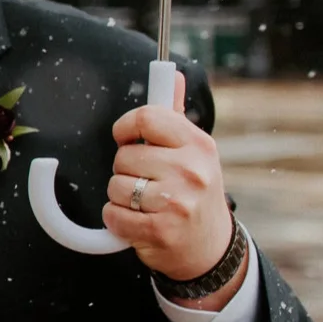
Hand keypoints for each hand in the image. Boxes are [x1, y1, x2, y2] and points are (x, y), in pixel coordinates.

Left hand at [102, 77, 237, 297]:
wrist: (209, 248)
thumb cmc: (194, 193)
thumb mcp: (194, 152)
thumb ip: (175, 115)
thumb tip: (172, 73)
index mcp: (198, 144)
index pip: (146, 117)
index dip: (126, 128)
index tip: (128, 139)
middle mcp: (191, 170)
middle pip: (124, 156)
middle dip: (126, 170)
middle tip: (148, 182)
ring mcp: (177, 202)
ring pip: (115, 186)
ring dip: (121, 198)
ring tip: (146, 204)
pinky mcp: (160, 230)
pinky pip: (113, 215)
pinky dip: (117, 221)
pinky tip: (139, 222)